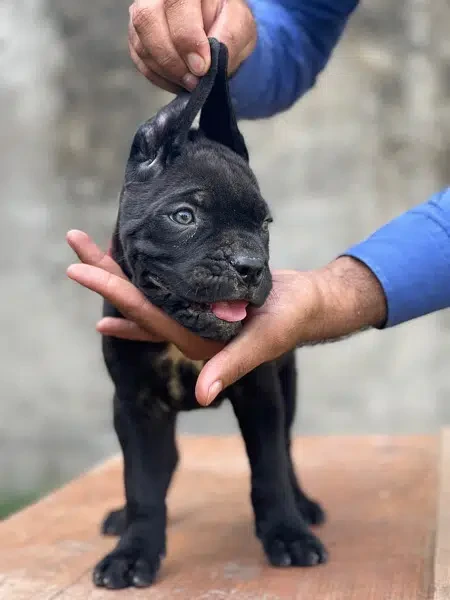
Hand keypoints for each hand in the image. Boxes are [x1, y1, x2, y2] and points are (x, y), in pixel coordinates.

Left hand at [66, 231, 386, 405]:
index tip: (81, 268)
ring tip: (86, 246)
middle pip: (134, 300)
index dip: (112, 291)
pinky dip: (143, 276)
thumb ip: (232, 366)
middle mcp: (185, 328)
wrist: (307, 303)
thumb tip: (204, 396)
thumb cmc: (290, 320)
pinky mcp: (200, 298)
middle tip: (72, 242)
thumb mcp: (265, 340)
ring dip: (115, 270)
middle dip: (102, 272)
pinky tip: (123, 265)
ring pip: (145, 290)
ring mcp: (191, 313)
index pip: (145, 314)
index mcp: (195, 340)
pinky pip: (163, 286)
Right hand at [128, 0, 256, 92]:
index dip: (186, 38)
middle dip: (171, 59)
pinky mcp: (136, 34)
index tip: (201, 67)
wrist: (218, 33)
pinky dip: (158, 76)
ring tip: (189, 83)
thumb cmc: (228, 25)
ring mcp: (142, 12)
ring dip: (165, 71)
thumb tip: (204, 63)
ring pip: (140, 42)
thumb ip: (228, 39)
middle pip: (147, 20)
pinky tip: (178, 81)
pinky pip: (138, 58)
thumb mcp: (240, 28)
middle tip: (193, 81)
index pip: (177, 3)